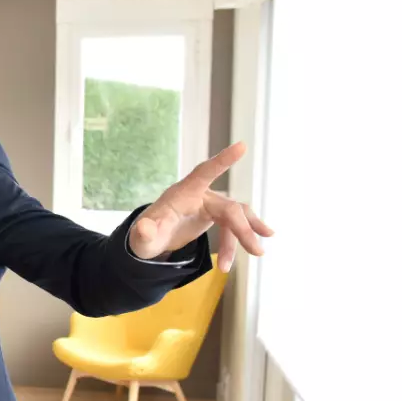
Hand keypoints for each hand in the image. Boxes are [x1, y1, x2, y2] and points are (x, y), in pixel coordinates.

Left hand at [129, 141, 273, 272]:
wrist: (149, 242)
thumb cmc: (144, 237)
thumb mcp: (142, 239)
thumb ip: (143, 234)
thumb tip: (144, 228)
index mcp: (182, 194)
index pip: (203, 173)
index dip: (221, 160)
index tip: (241, 146)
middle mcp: (198, 195)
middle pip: (229, 207)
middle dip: (242, 229)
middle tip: (257, 251)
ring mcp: (208, 204)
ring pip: (235, 216)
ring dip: (245, 235)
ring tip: (258, 254)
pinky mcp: (214, 214)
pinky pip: (234, 224)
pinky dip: (244, 235)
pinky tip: (259, 243)